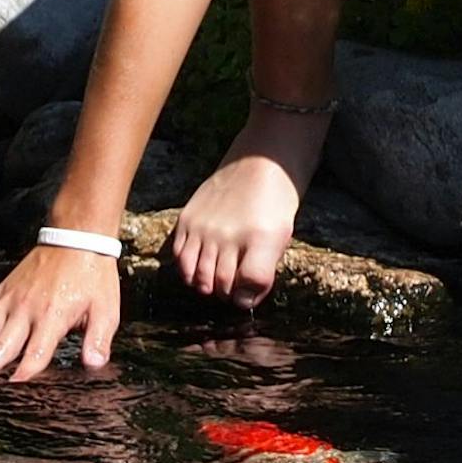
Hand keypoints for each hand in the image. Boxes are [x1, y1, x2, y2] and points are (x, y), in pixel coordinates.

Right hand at [0, 245, 119, 382]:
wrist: (76, 238)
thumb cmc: (93, 276)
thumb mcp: (106, 309)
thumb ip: (98, 339)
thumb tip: (94, 365)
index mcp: (52, 317)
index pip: (36, 352)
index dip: (24, 371)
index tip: (10, 388)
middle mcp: (25, 311)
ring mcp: (8, 301)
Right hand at [169, 110, 321, 309]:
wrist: (260, 161)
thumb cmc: (277, 202)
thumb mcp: (281, 237)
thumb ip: (263, 270)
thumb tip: (243, 301)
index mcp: (261, 239)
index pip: (250, 285)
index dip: (249, 298)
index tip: (249, 295)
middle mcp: (229, 234)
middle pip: (221, 284)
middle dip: (227, 294)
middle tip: (232, 288)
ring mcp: (204, 227)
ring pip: (197, 276)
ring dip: (206, 285)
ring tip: (215, 281)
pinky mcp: (187, 219)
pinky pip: (180, 256)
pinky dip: (188, 268)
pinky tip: (199, 266)